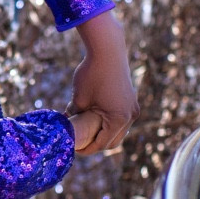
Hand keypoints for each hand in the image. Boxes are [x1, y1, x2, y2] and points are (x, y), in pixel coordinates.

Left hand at [67, 10, 137, 155]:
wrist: (107, 48)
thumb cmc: (92, 73)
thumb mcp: (79, 98)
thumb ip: (74, 115)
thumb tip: (66, 124)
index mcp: (119, 119)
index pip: (102, 144)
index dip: (87, 149)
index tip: (74, 150)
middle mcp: (130, 116)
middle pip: (113, 141)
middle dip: (96, 144)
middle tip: (79, 144)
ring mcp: (132, 108)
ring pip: (118, 131)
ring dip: (104, 134)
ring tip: (86, 133)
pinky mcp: (131, 100)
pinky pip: (120, 119)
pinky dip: (109, 123)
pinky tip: (95, 120)